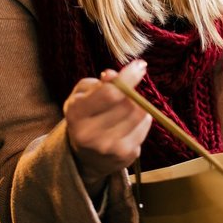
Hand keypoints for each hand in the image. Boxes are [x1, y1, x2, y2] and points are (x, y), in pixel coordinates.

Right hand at [63, 59, 152, 193]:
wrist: (85, 156)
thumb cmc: (85, 116)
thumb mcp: (83, 95)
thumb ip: (98, 83)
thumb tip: (114, 75)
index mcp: (76, 113)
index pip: (109, 93)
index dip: (128, 77)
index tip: (140, 65)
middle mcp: (90, 134)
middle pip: (127, 103)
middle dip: (131, 92)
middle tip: (127, 91)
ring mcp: (109, 148)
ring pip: (140, 113)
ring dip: (138, 105)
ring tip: (125, 108)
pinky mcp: (126, 156)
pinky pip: (145, 126)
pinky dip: (142, 120)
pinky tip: (129, 123)